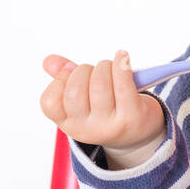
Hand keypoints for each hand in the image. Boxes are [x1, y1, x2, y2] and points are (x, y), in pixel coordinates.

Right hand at [39, 50, 164, 155]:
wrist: (140, 131)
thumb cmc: (107, 108)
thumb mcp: (83, 99)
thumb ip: (64, 79)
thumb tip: (49, 60)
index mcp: (69, 124)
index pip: (49, 102)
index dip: (59, 80)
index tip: (70, 71)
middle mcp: (87, 129)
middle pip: (75, 91)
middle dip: (83, 69)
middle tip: (94, 70)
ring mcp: (110, 125)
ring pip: (99, 85)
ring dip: (104, 66)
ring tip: (110, 66)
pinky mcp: (132, 116)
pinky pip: (123, 84)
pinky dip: (121, 65)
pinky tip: (122, 57)